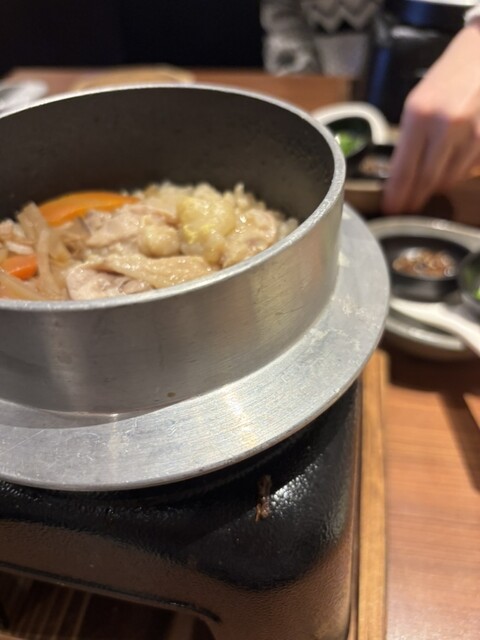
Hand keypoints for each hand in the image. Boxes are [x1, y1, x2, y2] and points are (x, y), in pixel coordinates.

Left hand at [382, 20, 479, 213]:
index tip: (390, 210)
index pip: (403, 169)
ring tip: (433, 176)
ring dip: (439, 183)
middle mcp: (444, 126)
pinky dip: (460, 170)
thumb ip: (410, 138)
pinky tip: (456, 157)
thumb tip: (402, 177)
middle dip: (415, 198)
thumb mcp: (418, 102)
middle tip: (407, 208)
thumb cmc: (448, 77)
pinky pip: (469, 169)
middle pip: (426, 180)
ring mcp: (472, 133)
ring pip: (449, 178)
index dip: (397, 195)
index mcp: (418, 115)